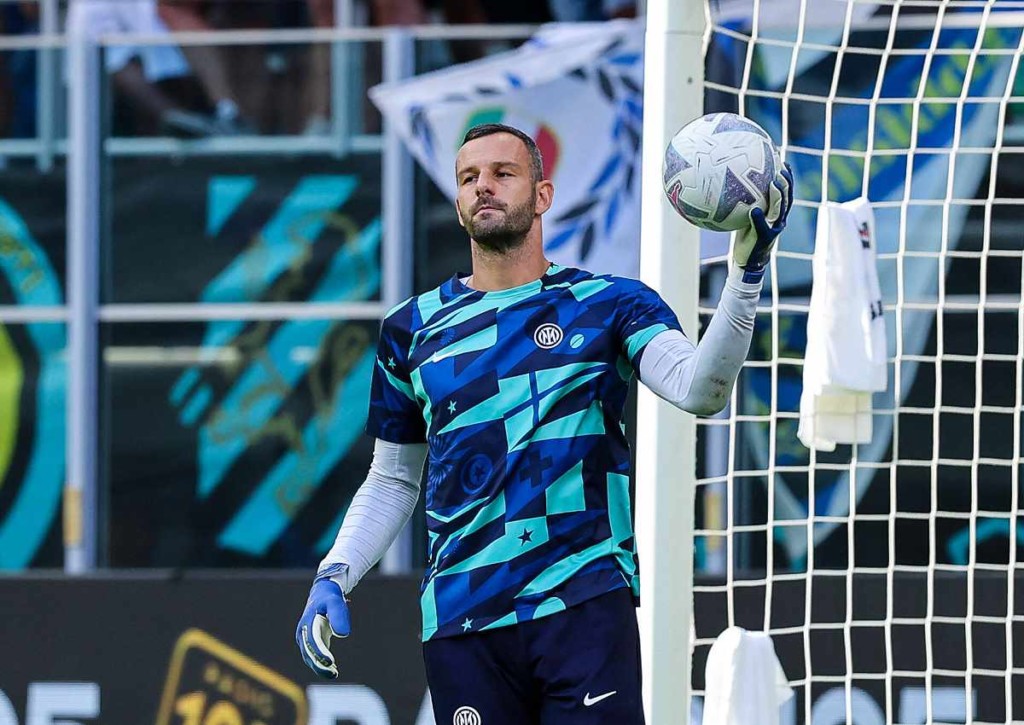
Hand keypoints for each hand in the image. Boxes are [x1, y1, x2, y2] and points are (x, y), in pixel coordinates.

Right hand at [295, 578, 349, 678]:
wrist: (322, 594)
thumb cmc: (330, 598)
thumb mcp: (335, 603)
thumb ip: (339, 616)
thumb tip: (342, 634)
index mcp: (307, 623)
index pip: (312, 641)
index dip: (320, 652)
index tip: (330, 661)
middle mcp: (303, 633)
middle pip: (309, 653)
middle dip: (319, 665)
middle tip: (333, 673)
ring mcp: (305, 638)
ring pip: (310, 657)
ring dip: (320, 667)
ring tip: (335, 673)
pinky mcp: (310, 641)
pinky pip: (314, 656)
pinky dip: (321, 663)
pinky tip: (333, 669)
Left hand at [732, 162, 793, 282]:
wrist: (748, 261)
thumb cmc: (745, 238)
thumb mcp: (746, 219)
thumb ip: (746, 205)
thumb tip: (733, 187)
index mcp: (776, 214)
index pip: (785, 193)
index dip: (787, 178)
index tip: (784, 162)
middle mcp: (778, 219)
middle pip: (787, 197)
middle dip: (786, 182)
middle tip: (781, 168)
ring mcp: (773, 228)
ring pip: (780, 208)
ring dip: (778, 195)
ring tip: (773, 183)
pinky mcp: (765, 237)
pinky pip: (763, 225)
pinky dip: (759, 218)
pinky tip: (754, 209)